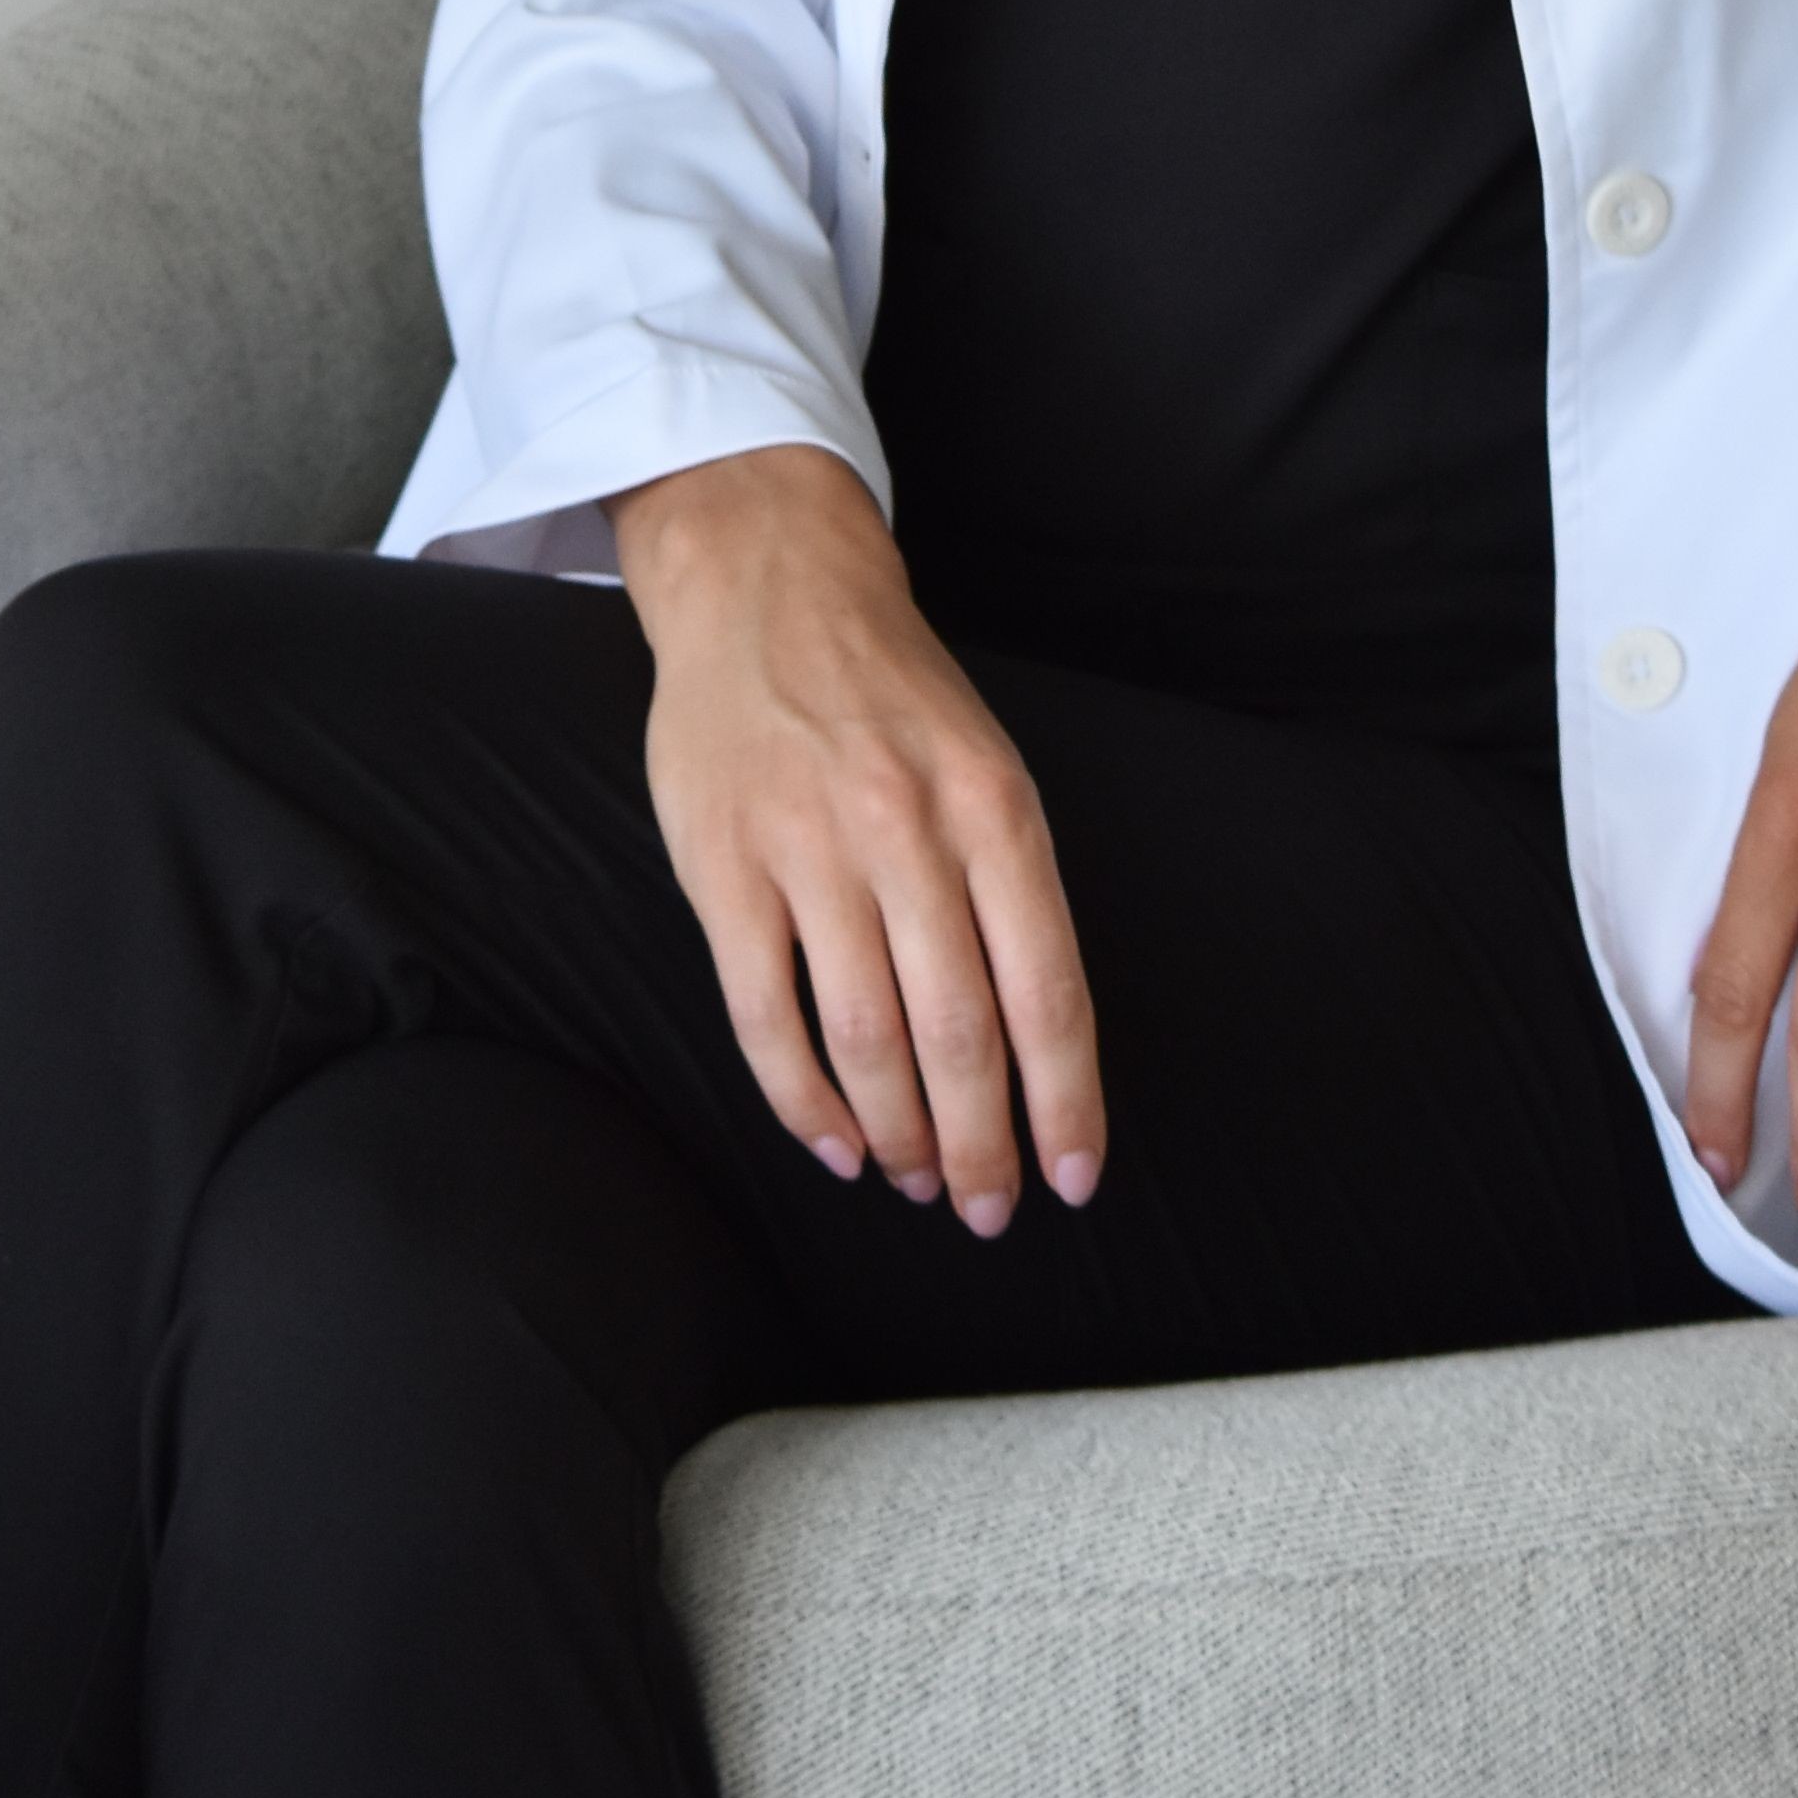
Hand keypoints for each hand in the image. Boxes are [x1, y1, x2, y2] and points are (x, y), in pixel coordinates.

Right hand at [609, 445, 1101, 1228]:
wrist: (769, 589)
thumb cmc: (892, 694)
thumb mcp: (986, 762)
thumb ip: (1011, 884)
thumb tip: (1039, 1037)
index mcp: (994, 807)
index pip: (1047, 986)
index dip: (1064, 1099)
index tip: (1074, 1178)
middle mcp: (908, 831)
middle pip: (958, 1031)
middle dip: (983, 1142)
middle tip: (990, 1208)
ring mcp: (808, 851)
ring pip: (865, 1037)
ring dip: (900, 1133)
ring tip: (921, 1179)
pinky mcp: (723, 870)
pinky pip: (765, 1015)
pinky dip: (803, 1100)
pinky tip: (835, 1144)